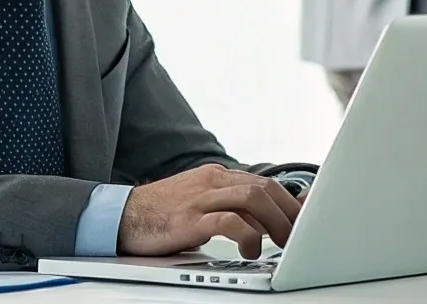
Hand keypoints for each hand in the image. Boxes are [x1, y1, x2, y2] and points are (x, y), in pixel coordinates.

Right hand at [117, 164, 303, 258]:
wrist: (120, 217)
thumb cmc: (162, 215)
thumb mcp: (201, 205)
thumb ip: (231, 209)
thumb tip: (267, 223)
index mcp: (216, 177)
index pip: (264, 182)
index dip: (290, 200)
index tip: (306, 218)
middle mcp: (212, 181)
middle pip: (265, 188)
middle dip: (289, 212)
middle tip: (301, 235)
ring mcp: (201, 198)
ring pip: (253, 198)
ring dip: (276, 222)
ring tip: (284, 242)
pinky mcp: (190, 218)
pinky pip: (228, 221)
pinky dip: (247, 234)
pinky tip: (251, 250)